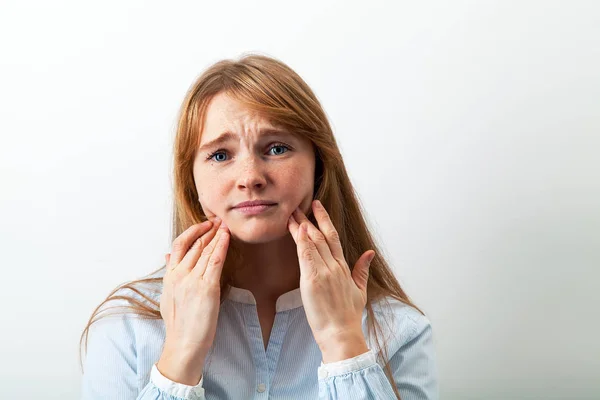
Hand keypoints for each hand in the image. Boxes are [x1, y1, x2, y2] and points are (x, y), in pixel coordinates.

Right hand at [157, 218, 229, 384]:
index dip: (193, 231)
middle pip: (195, 244)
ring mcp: (192, 280)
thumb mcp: (167, 295)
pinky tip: (227, 237)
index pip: (180, 245)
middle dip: (208, 230)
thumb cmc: (178, 324)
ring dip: (216, 234)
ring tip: (225, 224)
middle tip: (219, 220)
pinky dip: (221, 246)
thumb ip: (169, 273)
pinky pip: (215, 261)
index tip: (204, 224)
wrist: (183, 344)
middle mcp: (179, 274)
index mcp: (169, 276)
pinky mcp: (206, 287)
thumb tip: (168, 256)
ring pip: (205, 250)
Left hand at [287, 200, 374, 361]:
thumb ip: (362, 270)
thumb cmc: (348, 316)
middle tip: (299, 205)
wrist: (342, 333)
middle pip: (321, 236)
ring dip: (301, 226)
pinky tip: (296, 229)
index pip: (333, 237)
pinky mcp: (313, 280)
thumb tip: (369, 253)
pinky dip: (301, 241)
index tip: (317, 207)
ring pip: (312, 242)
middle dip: (310, 218)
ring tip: (291, 214)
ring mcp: (324, 271)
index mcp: (343, 268)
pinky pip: (306, 255)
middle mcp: (334, 266)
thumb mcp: (360, 290)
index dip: (324, 220)